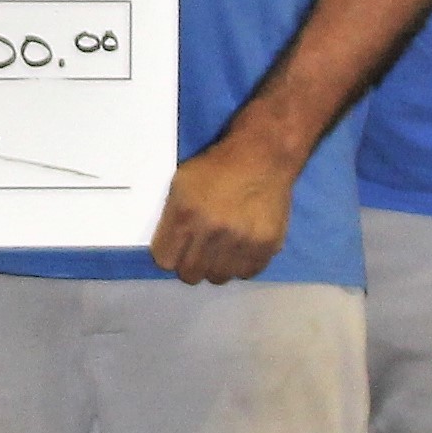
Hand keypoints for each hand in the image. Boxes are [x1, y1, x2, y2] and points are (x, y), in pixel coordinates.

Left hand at [149, 130, 297, 284]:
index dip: (171, 254)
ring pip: (218, 277)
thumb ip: (171, 216)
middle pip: (191, 274)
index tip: (177, 248)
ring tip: (223, 248)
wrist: (263, 154)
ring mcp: (240, 240)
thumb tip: (169, 247)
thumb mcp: (182, 182)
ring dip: (217, 266)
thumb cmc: (218, 166)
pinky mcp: (266, 245)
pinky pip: (246, 273)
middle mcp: (212, 230)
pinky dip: (242, 264)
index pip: (165, 260)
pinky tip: (242, 247)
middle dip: (191, 264)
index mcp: (186, 213)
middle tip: (200, 251)